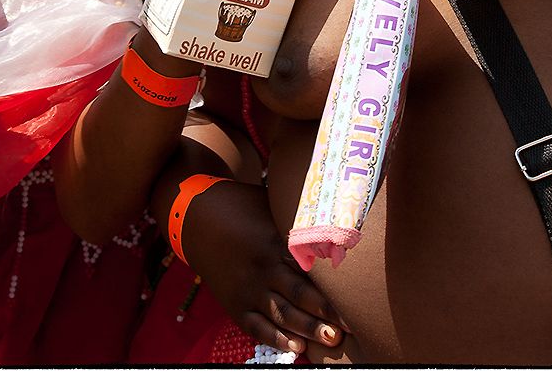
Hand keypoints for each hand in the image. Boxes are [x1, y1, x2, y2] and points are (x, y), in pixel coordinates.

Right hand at [182, 179, 346, 355]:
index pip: (309, 268)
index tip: (355, 299)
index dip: (332, 286)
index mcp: (274, 241)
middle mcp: (262, 268)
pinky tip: (296, 348)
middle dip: (325, 314)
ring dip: (308, 330)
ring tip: (332, 340)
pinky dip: (277, 339)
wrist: (196, 217)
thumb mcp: (270, 204)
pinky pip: (257, 327)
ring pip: (282, 315)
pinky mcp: (234, 303)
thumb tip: (332, 213)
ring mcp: (246, 288)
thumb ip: (296, 216)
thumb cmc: (241, 205)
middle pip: (299, 296)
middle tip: (349, 327)